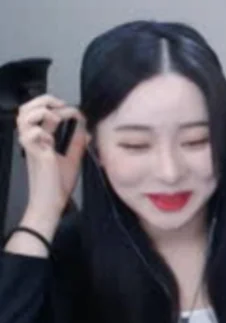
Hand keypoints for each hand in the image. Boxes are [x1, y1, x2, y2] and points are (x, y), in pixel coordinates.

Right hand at [16, 94, 89, 229]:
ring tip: (56, 120)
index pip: (40, 112)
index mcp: (41, 139)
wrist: (53, 202)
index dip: (57, 106)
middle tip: (60, 106)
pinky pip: (29, 135)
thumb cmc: (58, 184)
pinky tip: (51, 140)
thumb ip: (77, 143)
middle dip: (44, 101)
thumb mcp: (73, 159)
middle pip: (25, 109)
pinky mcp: (34, 154)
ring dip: (41, 113)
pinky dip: (41, 132)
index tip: (76, 112)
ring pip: (23, 117)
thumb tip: (86, 129)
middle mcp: (33, 140)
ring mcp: (32, 146)